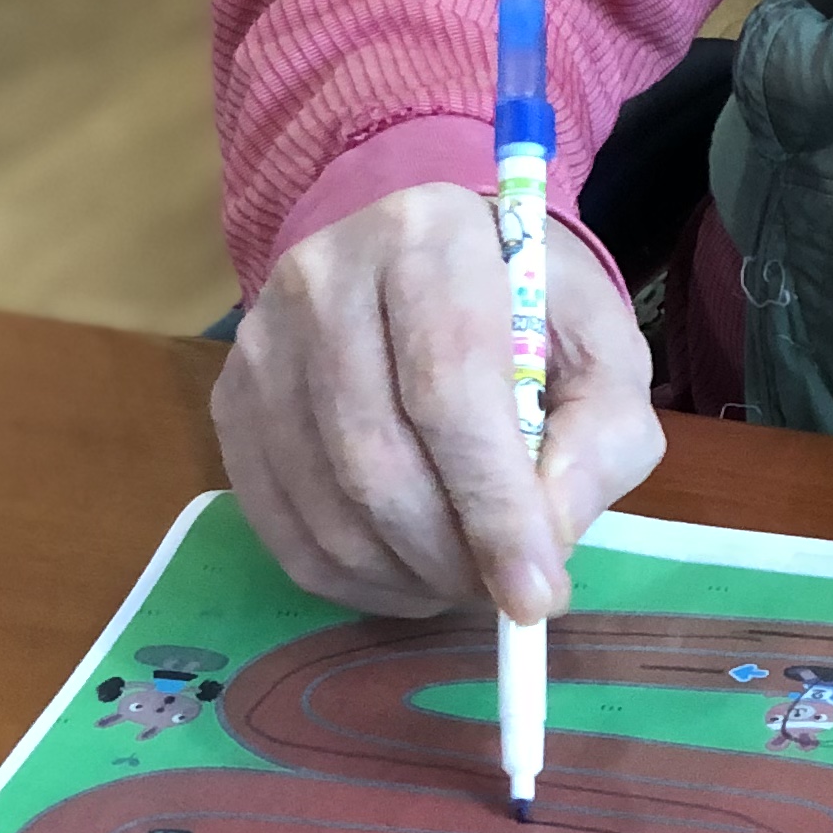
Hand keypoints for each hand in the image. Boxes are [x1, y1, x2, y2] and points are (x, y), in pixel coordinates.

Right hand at [212, 184, 659, 620]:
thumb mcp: (603, 354)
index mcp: (429, 238)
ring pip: (326, 504)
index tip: (536, 594)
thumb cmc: (529, 312)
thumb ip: (599, 440)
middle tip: (506, 593)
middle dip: (451, 554)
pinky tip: (409, 576)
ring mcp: (261, 342)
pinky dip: (354, 580)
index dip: (494, 506)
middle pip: (376, 457)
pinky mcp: (230, 401)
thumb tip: (546, 543)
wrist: (430, 269)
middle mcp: (323, 277)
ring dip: (406, 575)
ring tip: (466, 578)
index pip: (450, 387)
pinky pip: (282, 529)